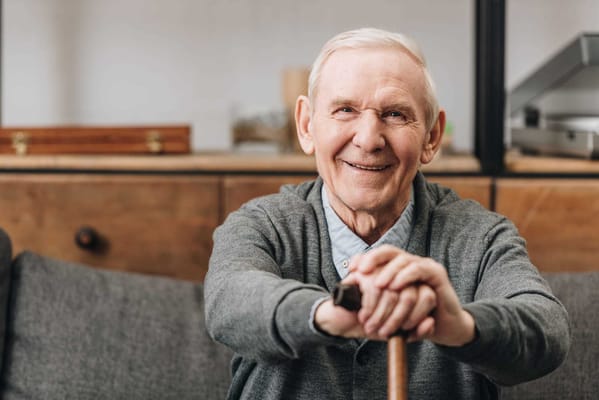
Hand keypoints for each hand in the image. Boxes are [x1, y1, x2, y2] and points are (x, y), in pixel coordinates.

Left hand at [349, 245, 475, 346]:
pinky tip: (395, 286)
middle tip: (360, 272)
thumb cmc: (412, 318)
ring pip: (403, 260)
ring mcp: (423, 265)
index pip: (378, 255)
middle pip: (388, 252)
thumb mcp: (388, 309)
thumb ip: (370, 297)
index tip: (351, 269)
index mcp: (396, 267)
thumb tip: (345, 290)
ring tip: (377, 284)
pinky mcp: (436, 273)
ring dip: (389, 272)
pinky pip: (419, 269)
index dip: (364, 258)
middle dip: (373, 259)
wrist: (443, 328)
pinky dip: (405, 276)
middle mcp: (409, 262)